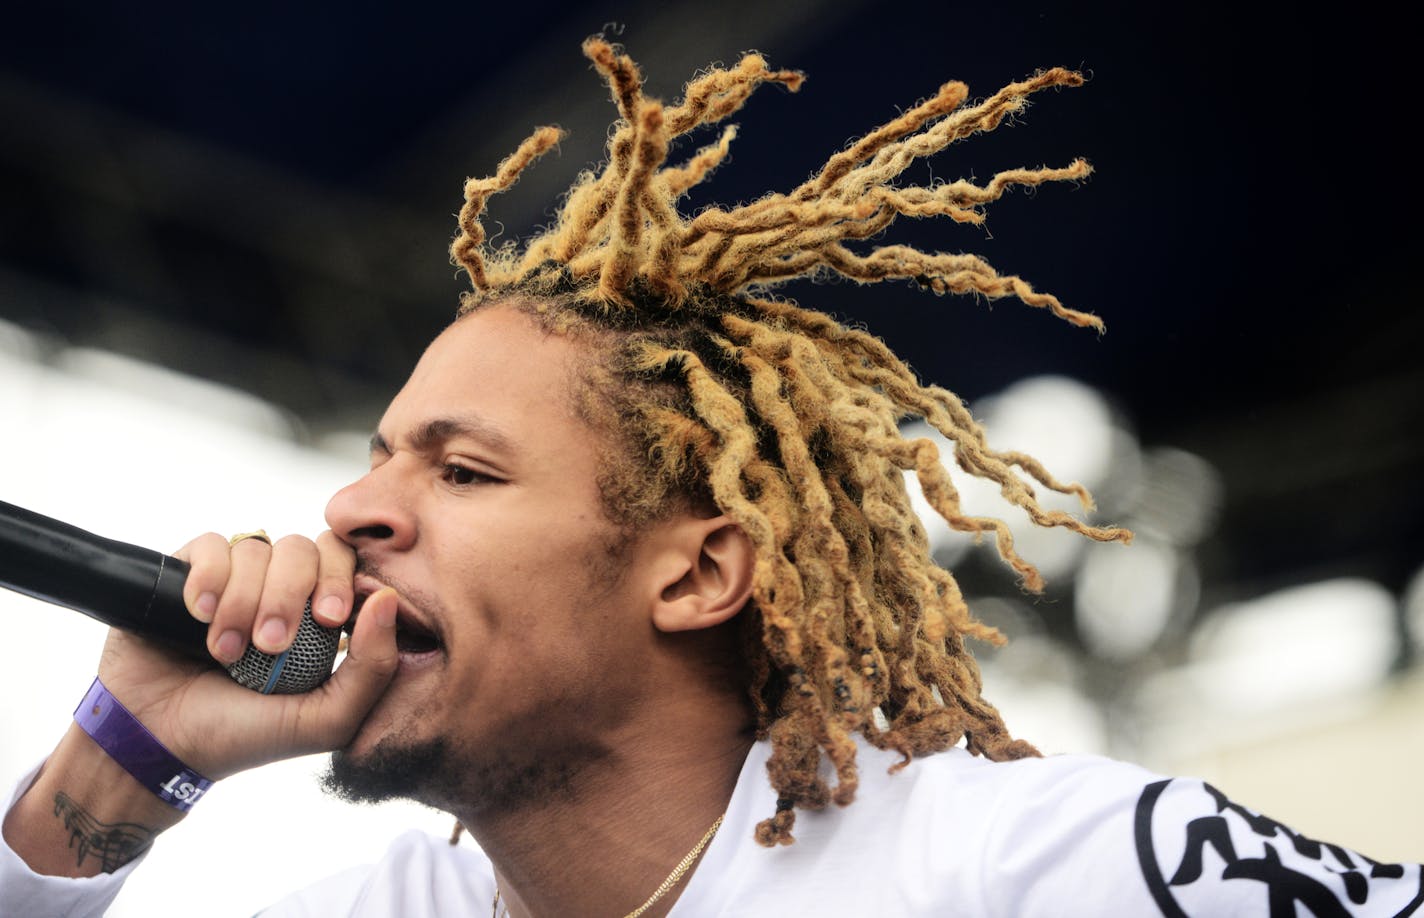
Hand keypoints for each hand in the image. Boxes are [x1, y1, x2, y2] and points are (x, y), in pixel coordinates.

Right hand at [94, 531, 398, 779]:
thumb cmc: (244, 736)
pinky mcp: (189, 574)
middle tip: (270, 643)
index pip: (347, 564)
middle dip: (290, 594)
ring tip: (225, 651)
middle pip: (305, 549)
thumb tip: (388, 598)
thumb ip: (373, 668)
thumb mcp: (325, 720)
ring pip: (258, 549)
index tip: (329, 619)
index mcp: (319, 618)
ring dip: (243, 601)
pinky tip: (199, 616)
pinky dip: (209, 579)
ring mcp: (235, 581)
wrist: (158, 745)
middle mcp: (281, 592)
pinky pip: (212, 545)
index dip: (341, 579)